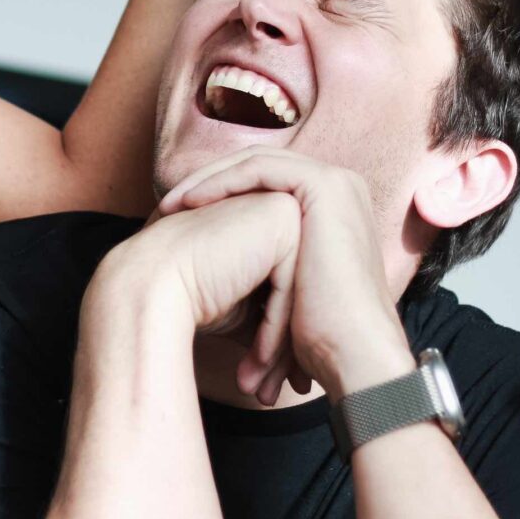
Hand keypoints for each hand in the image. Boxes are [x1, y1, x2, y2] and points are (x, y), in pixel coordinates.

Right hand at [103, 191, 302, 399]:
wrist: (150, 283)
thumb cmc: (187, 294)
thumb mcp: (242, 306)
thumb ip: (271, 309)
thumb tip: (294, 352)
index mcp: (265, 221)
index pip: (288, 286)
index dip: (280, 336)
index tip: (271, 378)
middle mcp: (274, 205)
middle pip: (296, 288)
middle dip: (287, 347)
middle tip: (275, 390)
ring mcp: (279, 207)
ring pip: (297, 290)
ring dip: (282, 348)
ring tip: (265, 390)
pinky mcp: (280, 217)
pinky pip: (289, 286)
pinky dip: (276, 330)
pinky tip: (256, 365)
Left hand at [159, 147, 415, 399]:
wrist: (353, 354)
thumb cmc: (318, 336)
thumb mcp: (284, 287)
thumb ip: (263, 262)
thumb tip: (218, 276)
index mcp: (331, 208)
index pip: (264, 183)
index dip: (218, 193)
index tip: (177, 217)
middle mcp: (338, 188)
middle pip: (257, 169)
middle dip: (207, 184)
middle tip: (166, 206)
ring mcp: (335, 183)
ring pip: (254, 163)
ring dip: (207, 180)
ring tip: (170, 205)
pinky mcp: (325, 185)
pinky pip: (259, 169)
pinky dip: (222, 181)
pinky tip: (191, 202)